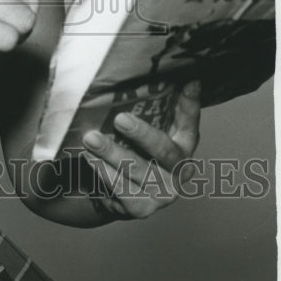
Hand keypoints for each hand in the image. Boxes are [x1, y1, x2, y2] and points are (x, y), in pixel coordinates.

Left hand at [82, 80, 201, 220]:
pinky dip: (104, 174)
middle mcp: (178, 171)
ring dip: (112, 154)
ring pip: (137, 171)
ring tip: (91, 138)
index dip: (190, 104)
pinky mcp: (140, 207)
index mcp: (183, 145)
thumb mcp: (144, 126)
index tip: (188, 82)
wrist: (116, 190)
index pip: (190, 122)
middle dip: (142, 134)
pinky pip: (121, 191)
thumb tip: (166, 73)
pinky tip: (90, 160)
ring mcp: (162, 192)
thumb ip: (153, 103)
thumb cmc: (133, 149)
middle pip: (164, 150)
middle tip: (120, 119)